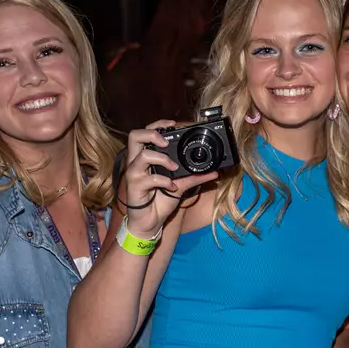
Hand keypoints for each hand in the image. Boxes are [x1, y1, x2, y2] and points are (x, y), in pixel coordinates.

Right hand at [119, 122, 220, 236]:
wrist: (150, 222)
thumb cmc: (160, 201)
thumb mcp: (181, 186)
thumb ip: (195, 177)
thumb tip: (214, 172)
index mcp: (146, 158)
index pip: (145, 133)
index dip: (157, 125)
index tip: (173, 125)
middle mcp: (137, 162)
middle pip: (135, 136)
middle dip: (152, 134)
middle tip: (166, 142)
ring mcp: (134, 174)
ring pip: (143, 156)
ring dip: (162, 159)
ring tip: (173, 167)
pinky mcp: (134, 186)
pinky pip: (149, 178)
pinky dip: (164, 181)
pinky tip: (171, 187)